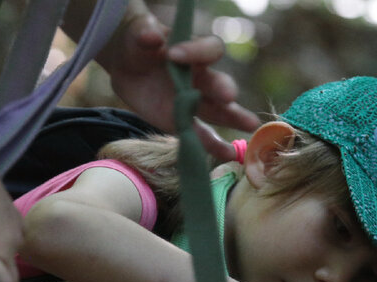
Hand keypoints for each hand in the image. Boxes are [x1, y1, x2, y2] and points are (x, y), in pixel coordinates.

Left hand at [100, 8, 259, 159]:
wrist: (127, 66)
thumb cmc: (140, 43)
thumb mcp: (138, 32)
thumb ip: (145, 32)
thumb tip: (152, 35)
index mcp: (194, 51)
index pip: (208, 49)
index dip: (196, 51)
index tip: (173, 54)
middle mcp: (202, 77)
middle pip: (220, 82)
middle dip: (223, 89)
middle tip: (228, 95)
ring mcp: (196, 102)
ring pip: (220, 111)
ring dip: (234, 117)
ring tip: (250, 124)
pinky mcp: (183, 122)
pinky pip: (202, 135)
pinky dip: (214, 145)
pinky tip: (228, 154)